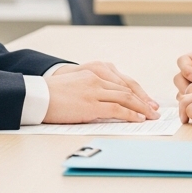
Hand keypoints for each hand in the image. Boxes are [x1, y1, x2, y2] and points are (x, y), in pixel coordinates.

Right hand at [44, 62, 159, 123]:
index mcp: (93, 72)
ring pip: (125, 98)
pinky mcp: (91, 105)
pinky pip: (116, 109)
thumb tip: (103, 105)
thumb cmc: (52, 94)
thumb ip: (90, 90)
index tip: (146, 101)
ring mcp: (94, 91)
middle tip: (154, 110)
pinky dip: (130, 115)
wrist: (37, 95)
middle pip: (127, 89)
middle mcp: (97, 79)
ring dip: (141, 108)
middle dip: (143, 100)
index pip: (122, 82)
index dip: (137, 92)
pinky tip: (139, 120)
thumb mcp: (75, 86)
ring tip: (151, 116)